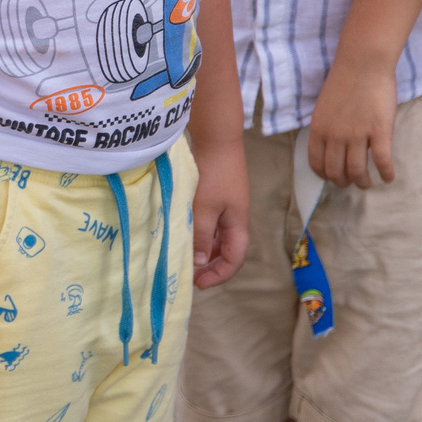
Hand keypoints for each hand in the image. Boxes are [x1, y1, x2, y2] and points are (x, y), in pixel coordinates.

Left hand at [187, 135, 250, 288]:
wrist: (217, 138)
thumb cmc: (212, 174)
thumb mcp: (204, 208)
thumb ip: (202, 236)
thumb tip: (200, 262)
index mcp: (238, 224)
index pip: (235, 259)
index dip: (219, 275)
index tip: (199, 283)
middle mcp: (235, 218)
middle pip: (227, 250)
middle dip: (210, 266)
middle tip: (189, 274)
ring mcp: (226, 207)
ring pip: (217, 237)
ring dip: (203, 249)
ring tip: (184, 256)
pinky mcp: (216, 196)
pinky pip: (210, 223)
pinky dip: (199, 232)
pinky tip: (183, 233)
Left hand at [305, 57, 399, 188]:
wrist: (363, 64)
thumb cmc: (343, 81)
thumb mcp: (324, 107)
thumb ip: (326, 127)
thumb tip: (331, 145)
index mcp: (318, 130)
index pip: (317, 163)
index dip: (324, 174)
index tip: (331, 177)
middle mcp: (335, 136)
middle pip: (336, 171)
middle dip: (343, 182)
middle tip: (351, 182)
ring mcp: (357, 135)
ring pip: (357, 171)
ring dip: (362, 182)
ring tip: (367, 183)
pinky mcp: (379, 132)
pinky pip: (382, 161)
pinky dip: (386, 173)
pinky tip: (388, 177)